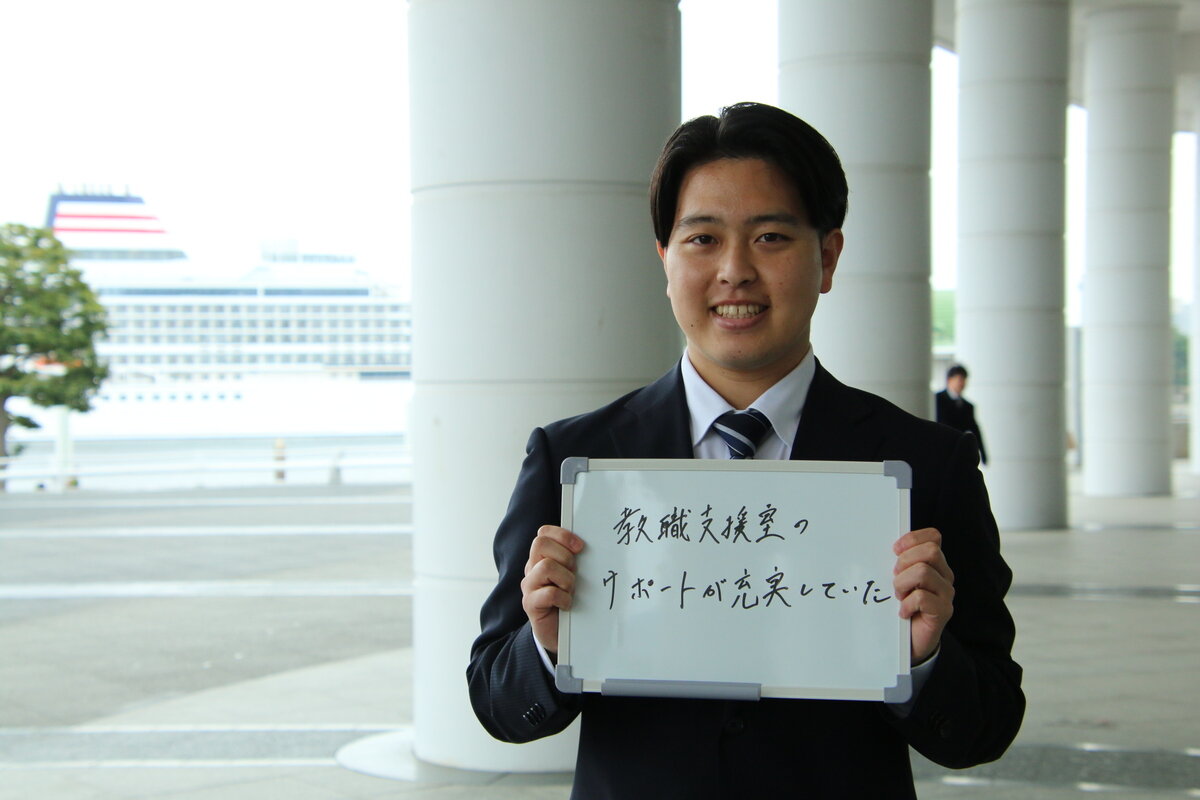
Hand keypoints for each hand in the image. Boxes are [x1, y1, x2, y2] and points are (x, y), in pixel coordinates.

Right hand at [520, 525, 584, 655]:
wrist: (558, 633)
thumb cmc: (568, 600)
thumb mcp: (571, 576)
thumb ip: (573, 560)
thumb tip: (587, 546)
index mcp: (541, 558)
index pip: (543, 534)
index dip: (562, 535)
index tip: (580, 547)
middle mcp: (531, 569)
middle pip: (540, 544)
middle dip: (564, 556)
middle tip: (574, 571)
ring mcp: (529, 586)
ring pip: (546, 567)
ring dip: (566, 578)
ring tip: (570, 590)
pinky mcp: (530, 604)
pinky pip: (548, 593)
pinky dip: (563, 598)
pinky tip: (567, 605)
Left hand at [893, 527, 954, 664]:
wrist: (911, 641)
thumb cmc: (901, 606)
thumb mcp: (899, 580)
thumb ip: (898, 564)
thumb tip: (886, 550)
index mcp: (935, 563)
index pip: (933, 537)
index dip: (913, 539)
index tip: (894, 550)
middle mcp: (944, 575)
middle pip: (930, 551)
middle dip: (905, 561)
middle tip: (894, 578)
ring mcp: (946, 593)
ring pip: (923, 572)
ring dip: (902, 583)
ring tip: (898, 596)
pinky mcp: (943, 611)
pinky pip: (922, 597)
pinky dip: (907, 604)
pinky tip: (903, 612)